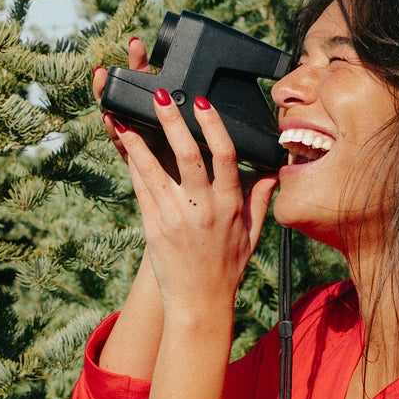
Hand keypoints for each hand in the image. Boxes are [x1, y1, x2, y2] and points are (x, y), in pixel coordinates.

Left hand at [101, 41, 276, 328]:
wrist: (200, 303)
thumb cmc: (227, 268)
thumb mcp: (253, 234)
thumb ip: (261, 200)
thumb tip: (272, 173)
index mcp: (230, 205)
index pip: (225, 157)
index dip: (213, 126)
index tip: (201, 103)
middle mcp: (204, 208)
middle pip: (188, 155)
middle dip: (173, 122)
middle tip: (160, 95)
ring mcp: (176, 217)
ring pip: (156, 170)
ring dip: (140, 140)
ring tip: (126, 116)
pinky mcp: (155, 227)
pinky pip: (142, 190)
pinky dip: (133, 166)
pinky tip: (125, 146)